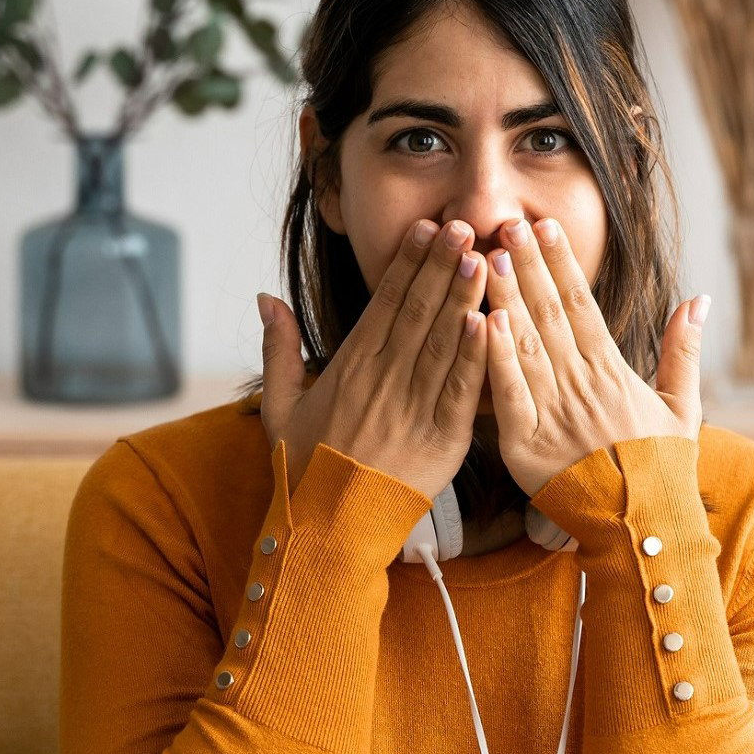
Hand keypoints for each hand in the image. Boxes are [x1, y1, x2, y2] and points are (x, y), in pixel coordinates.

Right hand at [257, 217, 490, 498]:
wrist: (327, 530)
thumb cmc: (304, 471)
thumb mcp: (279, 407)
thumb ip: (277, 349)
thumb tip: (266, 297)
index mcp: (350, 367)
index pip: (384, 303)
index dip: (407, 262)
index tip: (426, 226)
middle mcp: (382, 380)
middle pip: (418, 311)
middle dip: (441, 265)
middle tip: (461, 223)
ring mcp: (412, 408)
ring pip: (442, 342)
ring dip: (463, 298)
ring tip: (482, 257)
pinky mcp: (441, 439)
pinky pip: (460, 390)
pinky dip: (474, 355)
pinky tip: (487, 322)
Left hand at [480, 215, 707, 496]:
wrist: (643, 533)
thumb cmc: (660, 472)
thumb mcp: (682, 409)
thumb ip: (684, 351)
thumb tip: (698, 298)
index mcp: (613, 373)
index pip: (582, 305)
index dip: (562, 263)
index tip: (544, 226)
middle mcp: (583, 387)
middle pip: (550, 315)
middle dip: (527, 266)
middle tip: (506, 222)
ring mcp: (554, 415)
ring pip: (525, 345)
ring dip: (505, 298)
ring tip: (486, 258)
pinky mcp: (527, 446)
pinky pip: (510, 395)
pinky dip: (497, 358)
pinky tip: (483, 322)